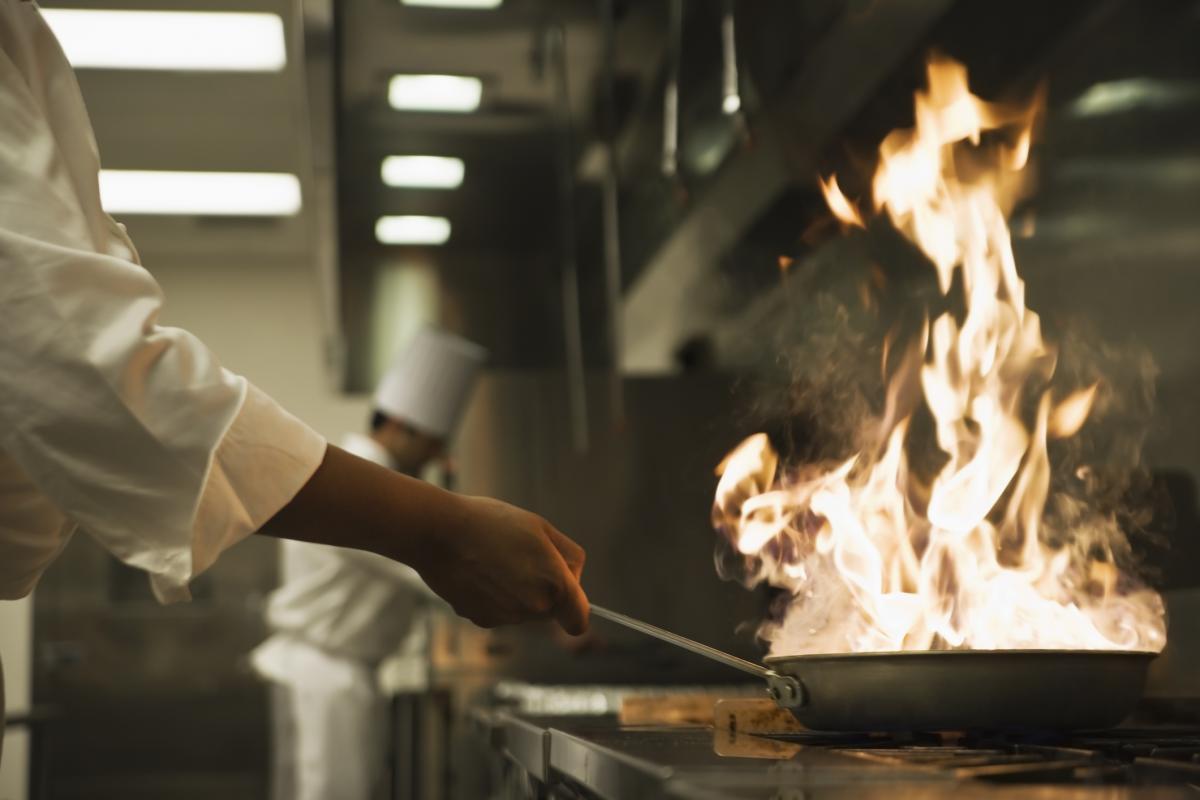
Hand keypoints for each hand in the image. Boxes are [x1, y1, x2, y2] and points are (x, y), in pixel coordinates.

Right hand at [415, 496, 589, 634]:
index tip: (566, 591)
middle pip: (550, 611)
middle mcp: (532, 609)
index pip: (578, 620)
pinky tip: (480, 572)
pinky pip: (499, 612)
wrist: (439, 532)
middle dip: (544, 590)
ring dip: (518, 593)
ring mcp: (506, 618)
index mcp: (554, 586)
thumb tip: (574, 577)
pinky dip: (494, 597)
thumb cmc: (492, 523)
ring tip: (496, 561)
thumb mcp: (541, 527)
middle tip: (522, 557)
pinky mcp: (481, 620)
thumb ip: (569, 556)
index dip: (575, 607)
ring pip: (524, 612)